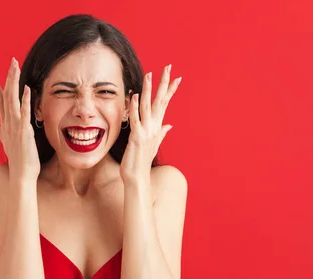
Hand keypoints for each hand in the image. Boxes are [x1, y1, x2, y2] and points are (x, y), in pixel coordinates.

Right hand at [0, 57, 39, 181]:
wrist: (21, 175)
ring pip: (12, 100)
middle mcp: (7, 123)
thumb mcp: (7, 143)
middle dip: (6, 78)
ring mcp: (14, 127)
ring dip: (14, 83)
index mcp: (5, 124)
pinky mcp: (23, 132)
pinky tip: (27, 89)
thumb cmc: (18, 160)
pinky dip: (25, 101)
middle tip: (10, 61)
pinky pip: (24, 114)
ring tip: (15, 67)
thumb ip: (0, 133)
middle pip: (4, 96)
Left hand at [120, 65, 180, 183]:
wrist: (137, 178)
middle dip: (164, 83)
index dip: (171, 90)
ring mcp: (146, 132)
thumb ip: (161, 133)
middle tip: (168, 67)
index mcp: (157, 127)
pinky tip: (135, 96)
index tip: (177, 77)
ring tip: (150, 74)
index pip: (165, 104)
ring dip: (149, 90)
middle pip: (160, 101)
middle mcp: (154, 127)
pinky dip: (135, 107)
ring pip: (148, 106)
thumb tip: (169, 125)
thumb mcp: (152, 145)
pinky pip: (135, 119)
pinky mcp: (137, 137)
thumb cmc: (141, 162)